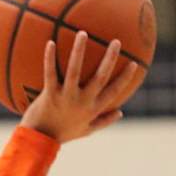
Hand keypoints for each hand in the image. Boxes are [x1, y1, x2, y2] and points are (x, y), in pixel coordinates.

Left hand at [21, 32, 138, 142]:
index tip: (135, 63)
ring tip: (83, 33)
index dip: (125, 78)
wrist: (39, 141)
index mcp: (92, 109)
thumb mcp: (86, 130)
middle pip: (100, 77)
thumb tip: (121, 113)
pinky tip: (51, 42)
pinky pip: (50, 73)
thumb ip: (103, 121)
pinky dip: (50, 58)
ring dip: (79, 51)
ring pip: (74, 71)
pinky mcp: (50, 94)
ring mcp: (66, 97)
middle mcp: (82, 102)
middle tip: (117, 41)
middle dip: (110, 59)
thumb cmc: (63, 134)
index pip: (114, 92)